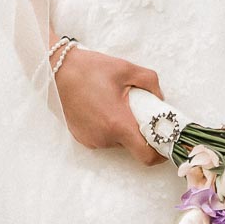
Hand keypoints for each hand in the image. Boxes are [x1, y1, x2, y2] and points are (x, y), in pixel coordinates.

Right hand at [54, 45, 166, 166]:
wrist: (58, 70)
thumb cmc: (91, 69)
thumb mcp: (127, 69)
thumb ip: (151, 82)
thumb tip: (160, 99)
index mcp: (118, 123)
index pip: (146, 155)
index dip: (160, 154)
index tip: (166, 144)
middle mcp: (104, 137)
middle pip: (133, 146)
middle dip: (141, 134)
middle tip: (142, 113)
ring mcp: (91, 139)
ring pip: (118, 142)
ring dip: (123, 129)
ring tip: (118, 105)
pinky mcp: (81, 137)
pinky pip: (103, 138)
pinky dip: (109, 128)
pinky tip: (104, 108)